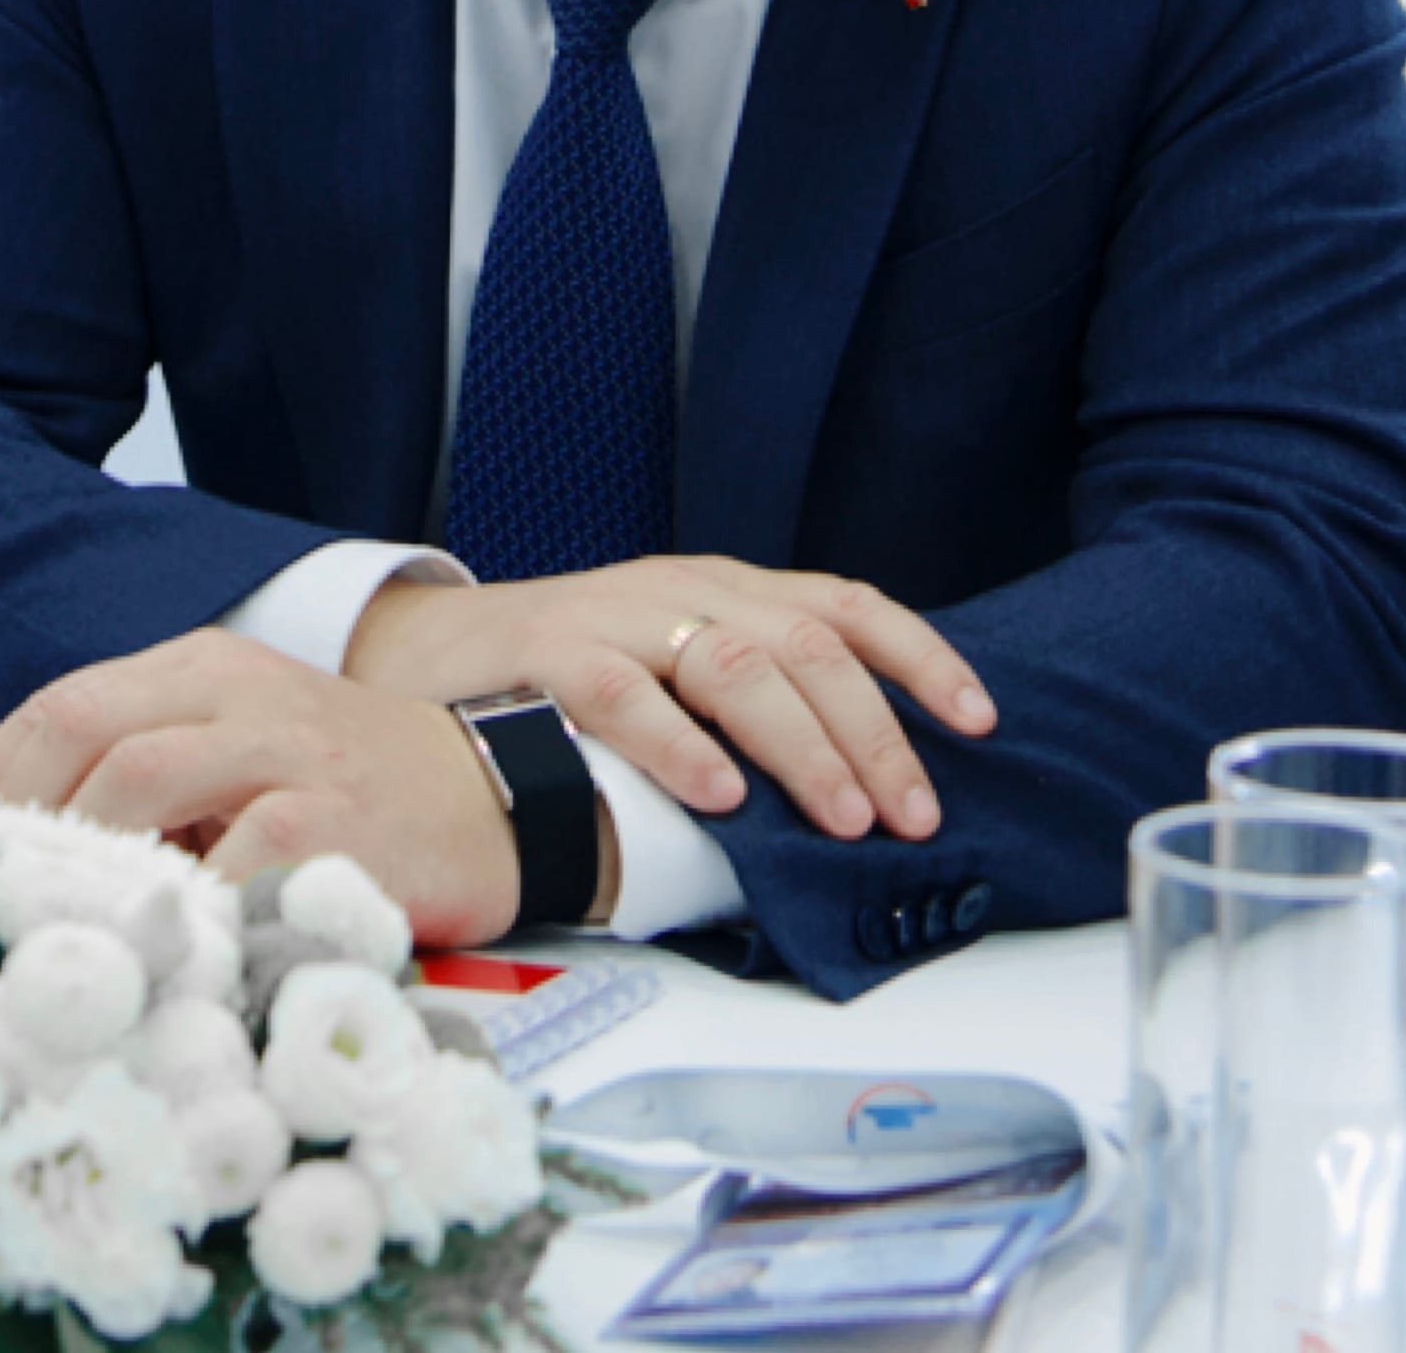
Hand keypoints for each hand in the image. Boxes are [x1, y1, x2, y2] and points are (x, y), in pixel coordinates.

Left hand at [0, 630, 518, 947]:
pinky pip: (229, 861)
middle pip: (84, 733)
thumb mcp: (242, 747)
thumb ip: (151, 776)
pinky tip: (160, 947)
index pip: (60, 703)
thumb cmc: (346, 790)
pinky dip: (180, 908)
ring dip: (87, 859)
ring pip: (139, 779)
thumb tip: (26, 853)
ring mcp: (284, 752)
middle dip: (22, 820)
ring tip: (66, 924)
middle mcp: (237, 694)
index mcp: (202, 669)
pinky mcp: (328, 823)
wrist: (493, 796)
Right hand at [344, 555, 992, 843]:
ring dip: (801, 745)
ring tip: (841, 817)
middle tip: (911, 814)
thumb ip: (753, 701)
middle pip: (806, 645)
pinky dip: (680, 743)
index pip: (846, 606)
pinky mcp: (547, 649)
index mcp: (727, 590)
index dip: (921, 658)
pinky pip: (623, 691)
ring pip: (733, 662)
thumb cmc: (566, 681)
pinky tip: (720, 794)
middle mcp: (683, 589)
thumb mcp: (675, 671)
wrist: (425, 655)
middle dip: (873, 732)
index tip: (980, 720)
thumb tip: (862, 783)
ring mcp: (615, 613)